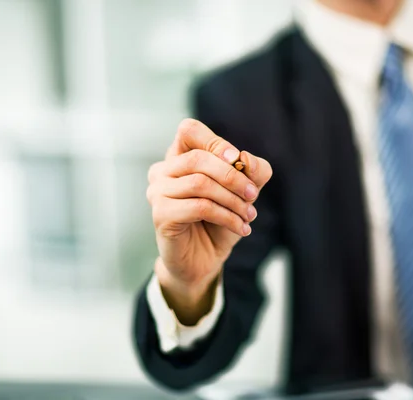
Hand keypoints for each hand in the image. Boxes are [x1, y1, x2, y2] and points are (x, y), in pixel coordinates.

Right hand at [146, 119, 272, 323]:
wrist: (205, 258)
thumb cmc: (220, 220)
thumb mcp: (244, 192)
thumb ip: (253, 171)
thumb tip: (246, 159)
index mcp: (179, 156)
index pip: (188, 130)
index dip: (216, 142)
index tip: (239, 161)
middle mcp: (163, 170)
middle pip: (197, 158)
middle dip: (233, 176)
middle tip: (254, 195)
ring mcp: (158, 192)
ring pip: (200, 184)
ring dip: (233, 200)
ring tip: (249, 215)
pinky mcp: (161, 215)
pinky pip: (199, 207)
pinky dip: (227, 216)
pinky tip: (241, 228)